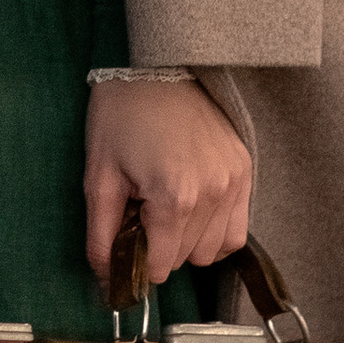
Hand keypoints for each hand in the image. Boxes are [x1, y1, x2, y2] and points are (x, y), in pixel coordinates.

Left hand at [83, 76, 252, 287]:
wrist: (156, 63)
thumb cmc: (122, 113)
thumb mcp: (98, 175)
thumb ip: (101, 235)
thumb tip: (107, 280)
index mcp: (173, 197)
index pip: (159, 267)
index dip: (135, 261)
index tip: (125, 238)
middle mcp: (212, 194)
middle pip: (185, 260)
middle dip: (158, 246)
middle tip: (140, 211)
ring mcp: (234, 182)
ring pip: (212, 251)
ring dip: (187, 241)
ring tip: (166, 205)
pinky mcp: (245, 171)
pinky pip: (236, 230)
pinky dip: (214, 231)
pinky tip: (193, 209)